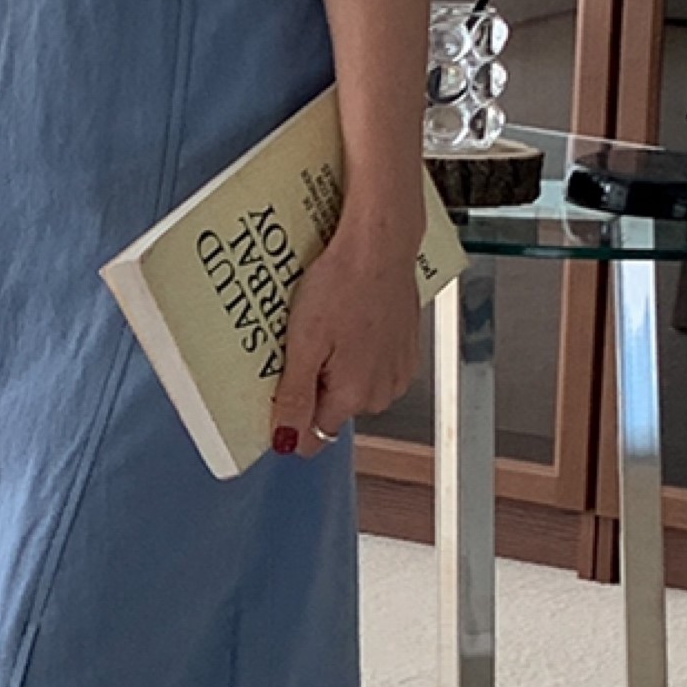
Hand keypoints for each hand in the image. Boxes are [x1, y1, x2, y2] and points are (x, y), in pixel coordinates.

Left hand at [270, 212, 422, 456]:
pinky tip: (348, 321)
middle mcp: (382, 392)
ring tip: (326, 328)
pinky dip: (358, 350)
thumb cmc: (343, 283)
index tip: (279, 392)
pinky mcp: (406, 350)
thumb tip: (286, 441)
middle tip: (302, 345)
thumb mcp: (304, 343)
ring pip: (353, 388)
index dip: (290, 420)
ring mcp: (398, 371)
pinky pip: (372, 366)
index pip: (313, 438)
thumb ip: (296, 398)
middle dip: (314, 386)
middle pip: (333, 410)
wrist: (380, 245)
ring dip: (336, 368)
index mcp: (354, 396)